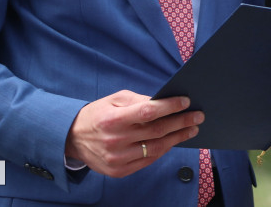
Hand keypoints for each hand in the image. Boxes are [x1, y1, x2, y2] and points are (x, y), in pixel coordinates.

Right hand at [64, 90, 202, 177]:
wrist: (72, 139)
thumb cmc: (97, 115)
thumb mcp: (114, 100)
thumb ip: (138, 100)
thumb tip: (163, 102)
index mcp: (113, 119)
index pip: (148, 112)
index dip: (169, 107)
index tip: (186, 102)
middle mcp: (116, 141)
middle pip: (156, 131)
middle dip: (181, 122)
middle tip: (198, 116)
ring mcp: (118, 159)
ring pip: (156, 149)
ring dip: (177, 138)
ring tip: (191, 129)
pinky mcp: (119, 171)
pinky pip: (148, 160)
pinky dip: (163, 150)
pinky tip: (173, 141)